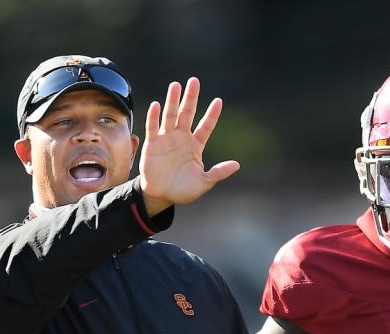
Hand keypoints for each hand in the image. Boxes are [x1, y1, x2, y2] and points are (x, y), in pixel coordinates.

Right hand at [138, 77, 239, 216]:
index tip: (218, 101)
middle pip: (187, 114)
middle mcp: (181, 138)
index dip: (212, 115)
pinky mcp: (152, 145)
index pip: (206, 126)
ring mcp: (166, 140)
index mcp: (195, 146)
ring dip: (172, 101)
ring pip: (170, 116)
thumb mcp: (204, 183)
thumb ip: (218, 173)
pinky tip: (157, 105)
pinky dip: (154, 117)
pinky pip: (153, 128)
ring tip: (176, 85)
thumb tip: (237, 165)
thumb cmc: (182, 190)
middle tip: (194, 81)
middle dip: (191, 98)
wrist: (161, 196)